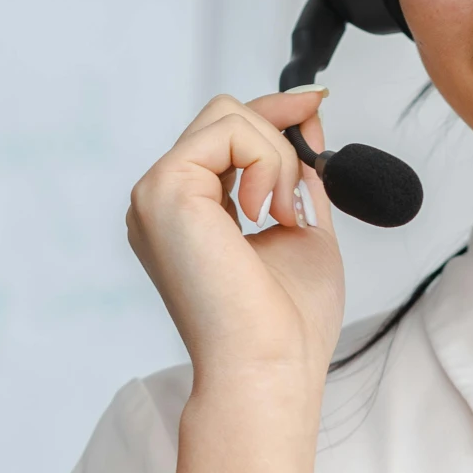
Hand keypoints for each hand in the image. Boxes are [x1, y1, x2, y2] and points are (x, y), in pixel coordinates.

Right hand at [126, 89, 344, 385]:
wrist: (270, 366)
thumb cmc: (288, 324)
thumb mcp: (303, 229)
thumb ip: (298, 176)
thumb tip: (306, 118)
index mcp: (189, 213)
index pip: (223, 135)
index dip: (273, 114)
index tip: (316, 106)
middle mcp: (163, 201)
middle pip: (224, 116)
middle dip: (280, 135)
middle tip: (301, 194)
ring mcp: (156, 194)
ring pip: (228, 116)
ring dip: (277, 158)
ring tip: (282, 217)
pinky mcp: (164, 190)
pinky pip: (229, 131)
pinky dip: (265, 162)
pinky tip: (267, 214)